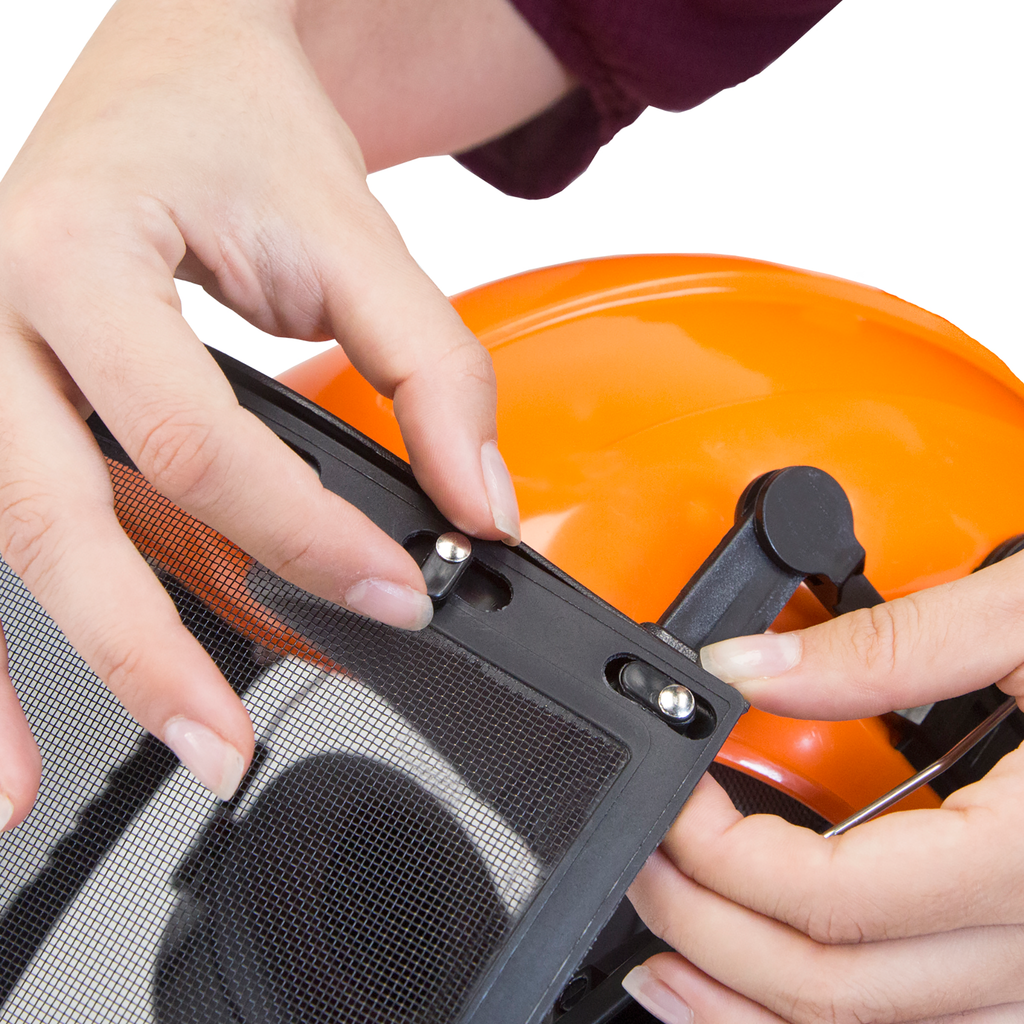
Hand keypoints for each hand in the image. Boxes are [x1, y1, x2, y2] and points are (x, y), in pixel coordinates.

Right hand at [0, 0, 568, 826]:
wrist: (169, 64)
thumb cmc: (238, 125)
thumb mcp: (354, 232)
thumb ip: (429, 369)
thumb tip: (474, 504)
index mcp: (79, 251)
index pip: (194, 436)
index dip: (302, 535)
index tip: (391, 592)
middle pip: (49, 513)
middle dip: (141, 649)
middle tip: (222, 747)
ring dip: (14, 672)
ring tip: (41, 785)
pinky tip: (7, 711)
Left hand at [626, 552, 1023, 1022]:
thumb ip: (887, 645)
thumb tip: (748, 666)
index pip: (828, 897)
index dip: (720, 852)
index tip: (673, 792)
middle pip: (829, 986)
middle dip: (706, 929)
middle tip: (642, 865)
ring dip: (746, 1007)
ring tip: (661, 964)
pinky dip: (821, 1017)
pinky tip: (760, 995)